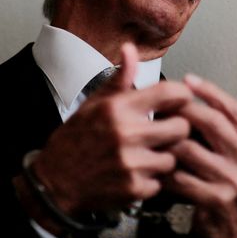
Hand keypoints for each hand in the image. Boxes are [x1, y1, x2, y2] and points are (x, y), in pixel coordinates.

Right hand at [27, 43, 192, 220]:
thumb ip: (120, 79)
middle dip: (176, 129)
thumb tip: (130, 49)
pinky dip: (151, 181)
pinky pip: (160, 182)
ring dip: (163, 157)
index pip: (171, 92)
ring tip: (146, 155)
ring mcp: (132, 163)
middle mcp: (127, 133)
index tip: (179, 102)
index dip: (182, 96)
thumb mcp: (94, 104)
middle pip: (182, 127)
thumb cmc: (75, 140)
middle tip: (164, 132)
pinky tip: (135, 174)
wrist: (54, 183)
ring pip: (173, 157)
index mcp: (119, 108)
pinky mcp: (134, 189)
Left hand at [165, 74, 236, 237]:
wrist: (235, 232)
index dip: (209, 91)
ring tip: (154, 135)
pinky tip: (156, 165)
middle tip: (163, 106)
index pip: (233, 109)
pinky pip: (181, 177)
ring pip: (190, 149)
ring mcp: (235, 181)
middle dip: (183, 111)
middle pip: (211, 122)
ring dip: (168, 141)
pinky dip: (165, 171)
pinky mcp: (216, 199)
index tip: (187, 80)